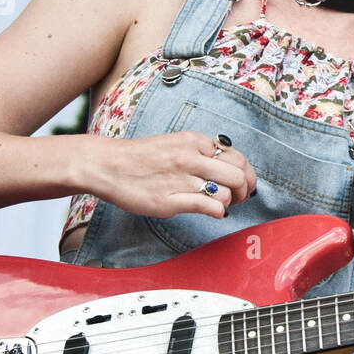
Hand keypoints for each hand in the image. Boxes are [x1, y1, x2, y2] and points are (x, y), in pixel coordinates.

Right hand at [84, 130, 257, 219]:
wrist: (106, 165)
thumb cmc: (142, 157)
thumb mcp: (176, 142)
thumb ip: (202, 151)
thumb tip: (231, 165)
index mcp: (194, 141)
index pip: (238, 157)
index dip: (246, 173)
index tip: (243, 183)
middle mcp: (190, 157)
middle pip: (239, 175)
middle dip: (244, 190)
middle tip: (238, 198)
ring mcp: (181, 180)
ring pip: (226, 193)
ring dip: (230, 203)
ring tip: (221, 205)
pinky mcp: (170, 201)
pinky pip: (209, 207)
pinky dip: (218, 212)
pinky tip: (212, 212)